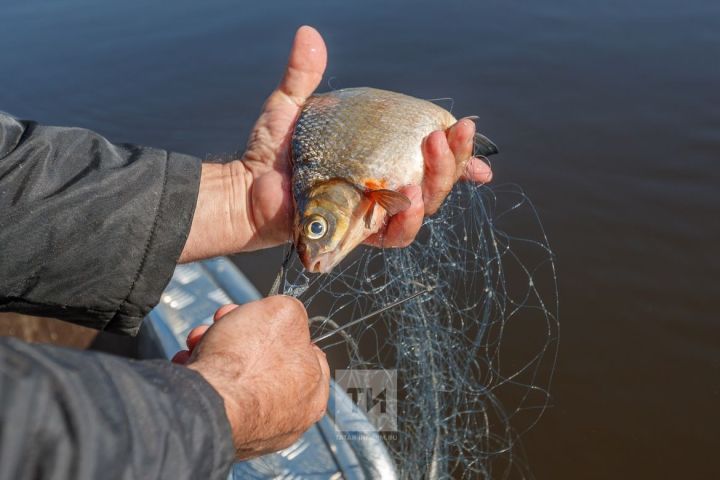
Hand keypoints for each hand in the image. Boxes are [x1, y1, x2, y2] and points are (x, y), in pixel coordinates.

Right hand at [178, 297, 329, 459]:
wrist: (201, 404)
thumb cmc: (248, 361)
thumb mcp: (283, 312)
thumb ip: (292, 311)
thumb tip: (286, 314)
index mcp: (313, 392)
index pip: (307, 352)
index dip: (282, 325)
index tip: (262, 314)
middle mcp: (287, 416)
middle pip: (265, 358)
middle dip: (240, 334)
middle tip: (223, 320)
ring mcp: (252, 427)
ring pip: (235, 375)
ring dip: (214, 349)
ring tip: (199, 340)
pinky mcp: (221, 431)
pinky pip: (212, 395)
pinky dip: (201, 375)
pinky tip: (189, 362)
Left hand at [179, 26, 491, 261]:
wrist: (246, 188)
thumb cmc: (272, 151)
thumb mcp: (291, 107)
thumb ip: (304, 75)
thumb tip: (308, 34)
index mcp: (380, 155)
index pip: (428, 153)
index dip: (456, 148)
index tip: (469, 130)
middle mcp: (384, 184)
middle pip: (436, 178)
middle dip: (451, 157)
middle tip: (448, 132)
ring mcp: (373, 210)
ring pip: (424, 205)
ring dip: (436, 183)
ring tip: (429, 157)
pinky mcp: (359, 233)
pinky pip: (394, 234)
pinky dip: (408, 219)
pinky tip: (409, 198)